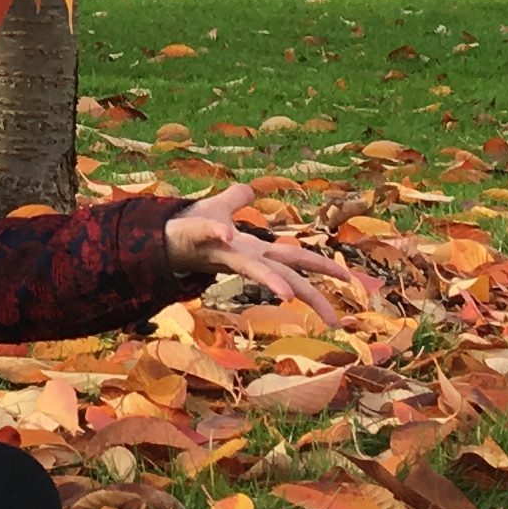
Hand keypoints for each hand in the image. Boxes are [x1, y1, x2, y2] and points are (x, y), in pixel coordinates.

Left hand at [164, 181, 351, 321]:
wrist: (159, 235)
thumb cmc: (192, 229)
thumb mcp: (220, 208)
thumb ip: (235, 199)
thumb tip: (248, 187)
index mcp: (255, 250)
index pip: (295, 260)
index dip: (321, 268)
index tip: (348, 279)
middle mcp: (245, 257)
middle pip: (284, 274)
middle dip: (310, 294)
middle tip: (336, 321)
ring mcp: (223, 252)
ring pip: (251, 267)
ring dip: (268, 279)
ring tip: (287, 295)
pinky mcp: (200, 239)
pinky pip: (210, 232)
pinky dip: (218, 231)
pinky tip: (227, 234)